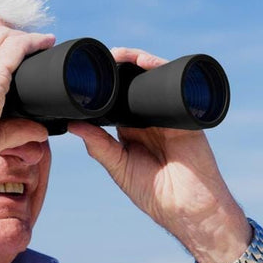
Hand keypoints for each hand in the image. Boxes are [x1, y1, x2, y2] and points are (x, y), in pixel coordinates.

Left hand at [67, 47, 249, 262]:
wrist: (189, 208)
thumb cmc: (155, 194)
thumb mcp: (120, 168)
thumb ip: (99, 146)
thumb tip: (73, 124)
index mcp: (131, 130)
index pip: (116, 100)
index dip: (104, 85)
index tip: (87, 73)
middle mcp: (149, 119)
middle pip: (133, 84)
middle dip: (119, 68)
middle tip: (101, 57)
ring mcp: (168, 114)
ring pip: (152, 80)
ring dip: (137, 63)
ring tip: (119, 55)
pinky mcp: (185, 114)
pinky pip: (173, 86)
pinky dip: (161, 70)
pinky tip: (147, 62)